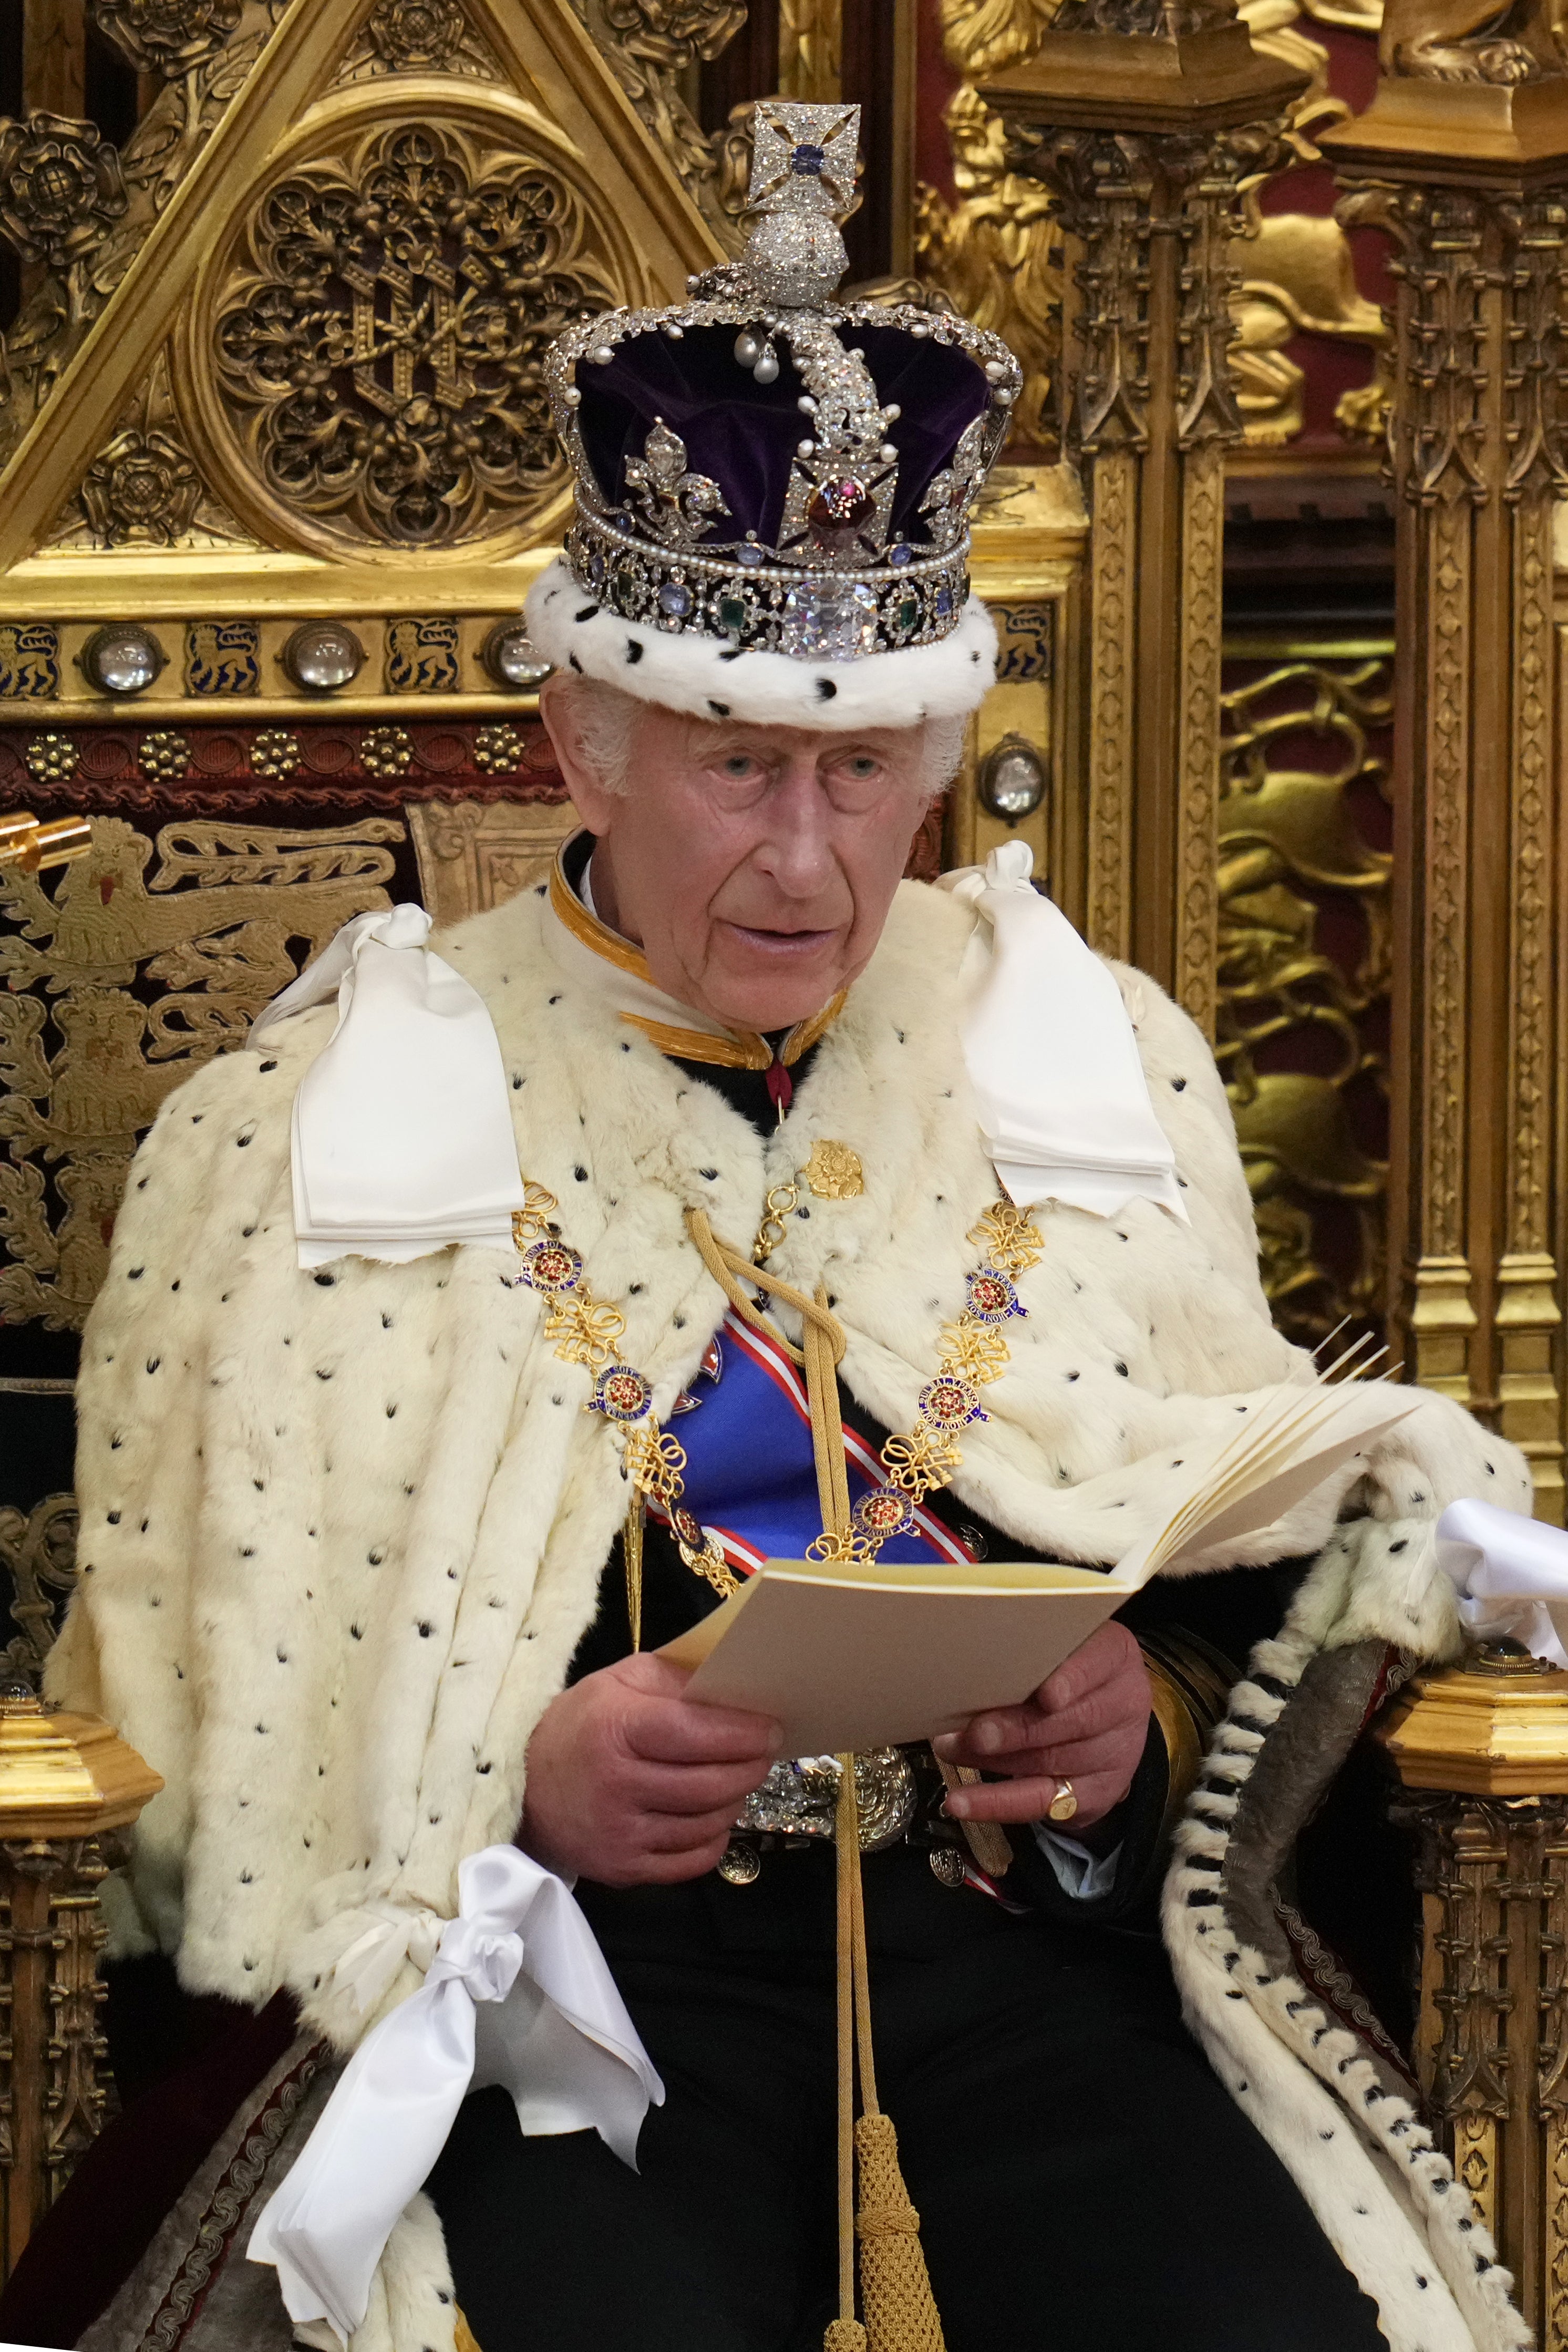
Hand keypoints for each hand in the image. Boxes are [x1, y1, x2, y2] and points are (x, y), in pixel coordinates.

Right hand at [519, 1652, 781, 1886]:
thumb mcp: (619, 1682)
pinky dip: (714, 1838)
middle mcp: (616, 1786)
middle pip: (708, 1784)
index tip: (770, 1728)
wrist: (524, 1786)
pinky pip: (692, 1861)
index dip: (740, 1733)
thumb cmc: (581, 1725)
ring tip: (737, 1780)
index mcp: (614, 1730)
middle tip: (763, 1753)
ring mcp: (619, 1835)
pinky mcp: (623, 1869)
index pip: (693, 1733)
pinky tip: (713, 1815)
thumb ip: (675, 1680)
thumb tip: (733, 1689)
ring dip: (735, 1800)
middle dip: (749, 1767)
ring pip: (707, 1823)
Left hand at [930, 1621, 1150, 1829]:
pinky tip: (965, 1802)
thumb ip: (1024, 1653)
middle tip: (974, 1732)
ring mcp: (1114, 1753)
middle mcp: (1124, 1702)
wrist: (1101, 1717)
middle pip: (1074, 1719)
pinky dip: (997, 1803)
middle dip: (1018, 1728)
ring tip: (951, 1749)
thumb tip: (964, 1665)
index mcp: (1115, 1655)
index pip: (1099, 1661)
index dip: (1072, 1679)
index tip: (1045, 1695)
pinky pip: (1042, 1802)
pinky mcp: (1094, 1794)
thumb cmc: (1061, 1668)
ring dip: (996, 1760)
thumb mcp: (1054, 1647)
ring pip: (1053, 1761)